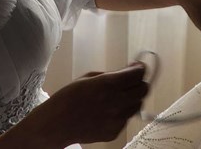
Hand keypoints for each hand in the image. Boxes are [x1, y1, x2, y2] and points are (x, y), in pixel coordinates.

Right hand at [9, 63, 148, 147]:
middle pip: (144, 89)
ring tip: (119, 96)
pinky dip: (123, 112)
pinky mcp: (114, 132)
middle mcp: (117, 102)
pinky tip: (109, 110)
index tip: (136, 66)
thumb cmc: (69, 96)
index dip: (140, 68)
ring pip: (138, 105)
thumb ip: (112, 74)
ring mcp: (117, 120)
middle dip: (139, 82)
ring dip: (133, 97)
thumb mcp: (90, 77)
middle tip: (130, 81)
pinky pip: (126, 118)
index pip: (139, 74)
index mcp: (110, 84)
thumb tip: (128, 71)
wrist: (56, 124)